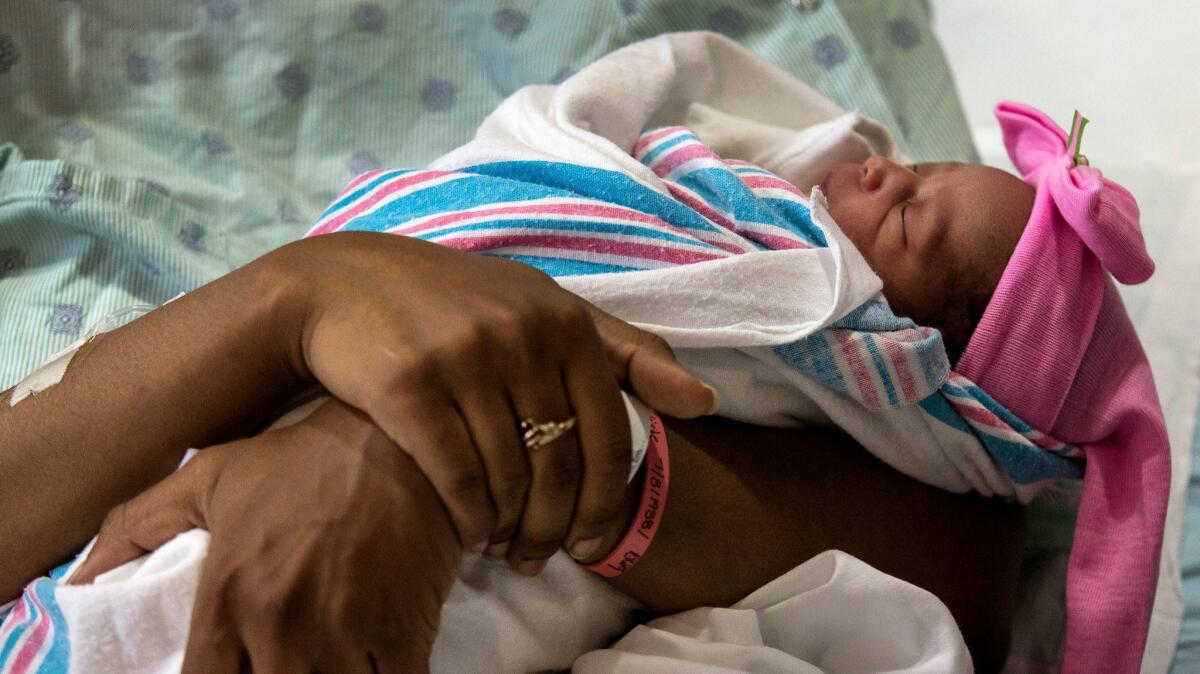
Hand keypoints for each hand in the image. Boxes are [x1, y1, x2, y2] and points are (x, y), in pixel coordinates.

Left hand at [70, 399, 460, 672]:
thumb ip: (137, 528)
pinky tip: (378, 663)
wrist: (399, 435)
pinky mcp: (405, 634)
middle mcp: (280, 627)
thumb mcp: (209, 477)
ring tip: (332, 663)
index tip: (234, 670)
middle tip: (286, 662)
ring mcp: (346, 635)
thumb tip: (74, 584)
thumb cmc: (302, 459)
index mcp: (227, 597)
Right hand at [270, 232, 715, 571]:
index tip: (593, 542)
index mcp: (565, 322)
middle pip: (561, 465)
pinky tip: (469, 529)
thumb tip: (705, 402)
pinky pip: (457, 476)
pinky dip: (470, 516)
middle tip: (542, 559)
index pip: (610, 434)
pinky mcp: (409, 384)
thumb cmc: (460, 306)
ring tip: (504, 547)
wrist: (346, 284)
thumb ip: (627, 353)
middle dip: (556, 527)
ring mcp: (465, 358)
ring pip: (510, 477)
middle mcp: (521, 336)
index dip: (607, 500)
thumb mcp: (548, 310)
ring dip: (511, 529)